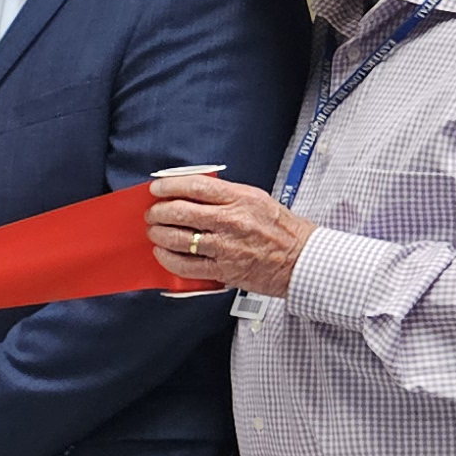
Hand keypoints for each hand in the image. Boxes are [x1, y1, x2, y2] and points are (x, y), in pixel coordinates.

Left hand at [148, 174, 312, 297]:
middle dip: (158, 211)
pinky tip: (163, 253)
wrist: (303, 259)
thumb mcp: (258, 200)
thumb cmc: (284, 230)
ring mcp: (226, 247)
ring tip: (155, 232)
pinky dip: (168, 258)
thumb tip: (194, 192)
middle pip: (180, 211)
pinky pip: (185, 265)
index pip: (195, 186)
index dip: (169, 185)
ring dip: (159, 234)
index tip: (157, 187)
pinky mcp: (223, 270)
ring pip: (178, 238)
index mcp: (241, 199)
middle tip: (153, 213)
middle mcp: (231, 221)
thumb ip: (227, 195)